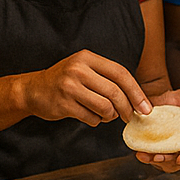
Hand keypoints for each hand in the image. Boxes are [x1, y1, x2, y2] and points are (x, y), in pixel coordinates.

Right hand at [18, 50, 150, 126]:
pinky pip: (91, 118)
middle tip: (129, 116)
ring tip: (105, 115)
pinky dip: (96, 121)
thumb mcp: (84, 69)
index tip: (146, 107)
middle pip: (115, 92)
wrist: (33, 90)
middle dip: (127, 108)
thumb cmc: (65, 81)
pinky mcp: (63, 104)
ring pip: (105, 107)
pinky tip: (90, 116)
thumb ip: (107, 78)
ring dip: (110, 116)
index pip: (120, 73)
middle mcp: (78, 69)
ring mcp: (69, 87)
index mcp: (86, 58)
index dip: (136, 91)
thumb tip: (137, 98)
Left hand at [134, 90, 179, 171]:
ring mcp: (173, 152)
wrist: (154, 100)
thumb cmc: (173, 100)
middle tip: (158, 157)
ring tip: (146, 155)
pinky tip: (141, 154)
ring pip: (167, 165)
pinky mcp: (159, 153)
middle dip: (170, 161)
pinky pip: (155, 161)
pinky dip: (147, 159)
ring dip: (156, 162)